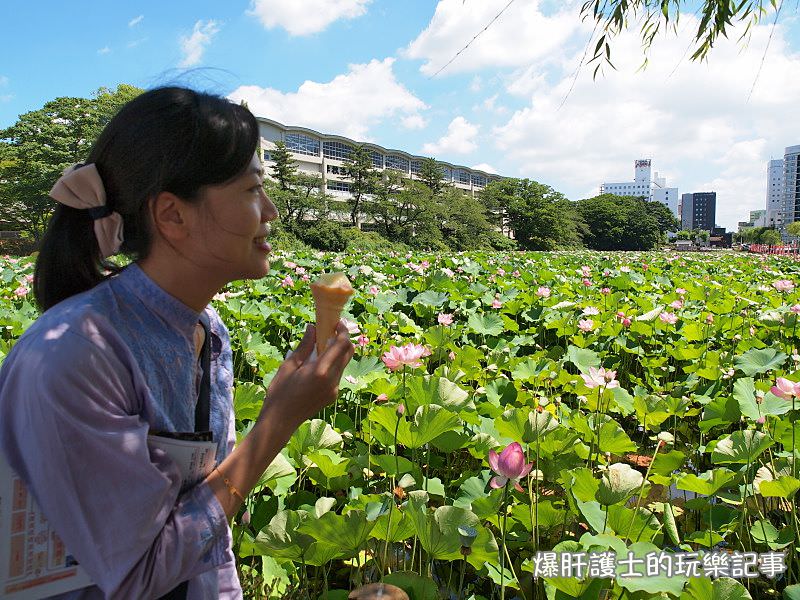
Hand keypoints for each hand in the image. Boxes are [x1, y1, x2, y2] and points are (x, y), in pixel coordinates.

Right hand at [260, 321, 354, 435]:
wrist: (280, 421)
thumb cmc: (279, 392)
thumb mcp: (289, 366)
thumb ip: (305, 346)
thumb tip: (312, 327)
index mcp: (321, 371)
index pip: (342, 345)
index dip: (343, 331)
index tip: (337, 322)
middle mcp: (332, 380)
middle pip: (348, 353)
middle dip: (344, 339)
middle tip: (332, 330)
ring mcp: (335, 389)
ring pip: (344, 364)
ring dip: (338, 352)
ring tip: (322, 346)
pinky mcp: (333, 396)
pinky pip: (337, 375)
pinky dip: (333, 364)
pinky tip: (318, 364)